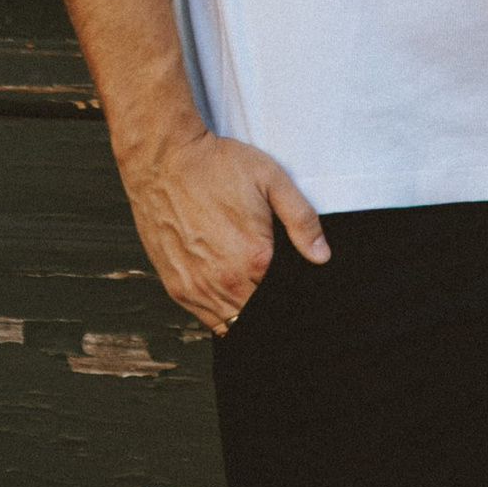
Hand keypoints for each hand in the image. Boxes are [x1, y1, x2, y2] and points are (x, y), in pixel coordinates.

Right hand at [118, 122, 328, 332]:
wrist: (165, 162)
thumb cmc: (217, 166)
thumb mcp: (271, 179)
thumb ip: (302, 219)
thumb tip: (322, 255)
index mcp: (254, 257)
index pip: (283, 296)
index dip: (290, 290)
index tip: (289, 278)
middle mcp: (225, 281)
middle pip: (259, 314)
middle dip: (270, 303)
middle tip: (269, 279)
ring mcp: (197, 289)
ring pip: (232, 324)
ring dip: (245, 312)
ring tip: (249, 284)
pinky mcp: (176, 288)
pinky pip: (206, 320)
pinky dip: (220, 312)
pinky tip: (227, 290)